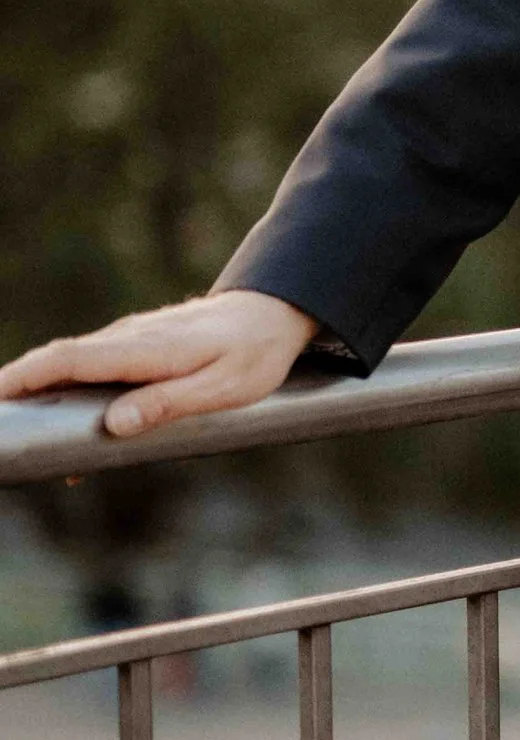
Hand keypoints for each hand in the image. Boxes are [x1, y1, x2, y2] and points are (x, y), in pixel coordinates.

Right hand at [0, 290, 319, 438]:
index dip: (26, 377)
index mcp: (144, 350)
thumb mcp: (223, 389)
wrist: (273, 312)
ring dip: (42, 388)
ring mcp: (131, 338)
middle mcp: (128, 338)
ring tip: (23, 428)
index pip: (68, 360)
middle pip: (59, 360)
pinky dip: (68, 382)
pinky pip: (93, 363)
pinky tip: (67, 415)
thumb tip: (114, 425)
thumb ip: (168, 404)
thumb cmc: (254, 355)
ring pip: (74, 362)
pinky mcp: (138, 344)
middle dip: (20, 387)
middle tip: (2, 423)